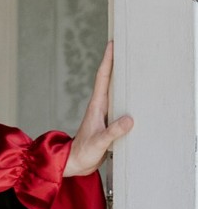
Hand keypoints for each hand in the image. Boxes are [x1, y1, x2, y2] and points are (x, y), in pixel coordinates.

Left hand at [63, 41, 133, 177]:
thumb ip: (113, 132)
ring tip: (129, 66)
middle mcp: (100, 107)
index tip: (112, 45)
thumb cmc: (83, 152)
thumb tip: (129, 119)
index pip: (103, 78)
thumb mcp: (99, 142)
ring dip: (119, 78)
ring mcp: (103, 114)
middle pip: (108, 80)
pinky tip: (132, 97)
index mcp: (96, 106)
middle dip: (114, 63)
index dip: (107, 61)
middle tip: (122, 47)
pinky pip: (118, 105)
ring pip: (113, 91)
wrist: (75, 163)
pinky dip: (125, 97)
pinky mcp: (108, 123)